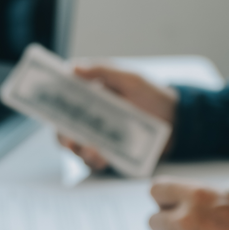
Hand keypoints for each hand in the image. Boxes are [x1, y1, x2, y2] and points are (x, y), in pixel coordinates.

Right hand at [57, 65, 177, 170]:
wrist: (178, 122)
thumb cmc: (153, 96)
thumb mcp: (130, 79)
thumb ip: (103, 71)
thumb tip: (73, 68)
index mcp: (91, 97)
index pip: (64, 101)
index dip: (52, 105)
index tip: (50, 110)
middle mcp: (90, 118)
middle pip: (64, 128)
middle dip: (63, 137)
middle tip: (69, 141)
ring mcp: (98, 137)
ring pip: (76, 148)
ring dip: (79, 151)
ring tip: (92, 151)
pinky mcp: (108, 154)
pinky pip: (93, 161)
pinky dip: (94, 162)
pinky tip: (102, 159)